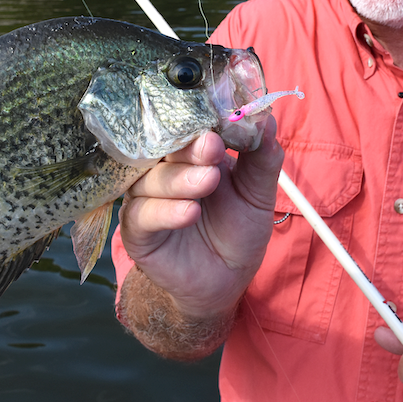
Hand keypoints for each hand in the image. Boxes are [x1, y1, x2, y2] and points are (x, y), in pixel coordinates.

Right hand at [119, 118, 282, 318]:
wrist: (225, 282)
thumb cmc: (238, 233)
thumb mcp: (257, 196)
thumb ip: (261, 160)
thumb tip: (266, 121)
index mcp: (192, 154)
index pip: (189, 127)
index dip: (204, 121)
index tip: (225, 118)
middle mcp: (165, 169)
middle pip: (166, 148)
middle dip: (191, 147)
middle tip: (212, 148)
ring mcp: (147, 198)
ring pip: (152, 179)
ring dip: (181, 179)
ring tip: (207, 182)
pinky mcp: (137, 230)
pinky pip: (143, 215)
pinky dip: (166, 212)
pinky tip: (189, 213)